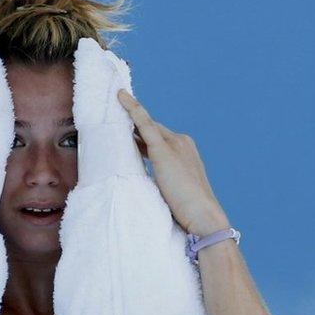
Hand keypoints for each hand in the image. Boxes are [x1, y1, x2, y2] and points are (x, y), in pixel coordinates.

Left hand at [117, 89, 230, 235]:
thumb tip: (138, 176)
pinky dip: (132, 109)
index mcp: (185, 150)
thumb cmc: (187, 210)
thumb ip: (159, 177)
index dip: (139, 134)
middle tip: (111, 116)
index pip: (157, 137)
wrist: (203, 216)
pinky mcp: (164, 149)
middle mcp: (181, 142)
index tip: (125, 130)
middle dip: (132, 125)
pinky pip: (144, 124)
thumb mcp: (171, 188)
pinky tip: (121, 98)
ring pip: (146, 124)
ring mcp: (174, 143)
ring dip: (129, 115)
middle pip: (151, 129)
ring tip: (113, 102)